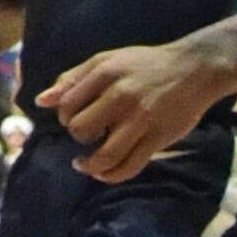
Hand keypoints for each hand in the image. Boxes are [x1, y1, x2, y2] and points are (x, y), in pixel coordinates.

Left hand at [39, 41, 228, 181]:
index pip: (67, 104)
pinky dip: (111, 176)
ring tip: (84, 164)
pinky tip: (102, 173)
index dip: (64, 116)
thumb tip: (41, 102)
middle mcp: (122, 96)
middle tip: (86, 134)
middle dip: (78, 136)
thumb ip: (73, 79)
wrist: (195, 68)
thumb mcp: (106, 60)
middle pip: (81, 130)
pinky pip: (130, 166)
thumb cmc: (145, 64)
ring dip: (89, 165)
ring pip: (105, 155)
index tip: (73, 118)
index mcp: (105, 73)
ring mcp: (142, 120)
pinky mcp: (159, 138)